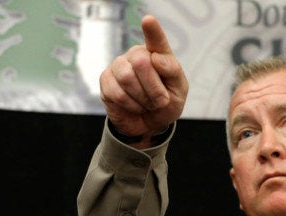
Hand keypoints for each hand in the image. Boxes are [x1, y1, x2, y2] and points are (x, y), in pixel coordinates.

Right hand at [100, 15, 187, 147]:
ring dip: (143, 99)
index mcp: (157, 53)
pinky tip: (135, 106)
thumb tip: (156, 58)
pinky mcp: (106, 81)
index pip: (156, 40)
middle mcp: (136, 55)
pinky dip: (132, 105)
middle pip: (142, 62)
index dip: (152, 31)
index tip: (149, 21)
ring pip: (127, 78)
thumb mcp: (179, 91)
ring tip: (147, 104)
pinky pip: (118, 94)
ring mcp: (119, 66)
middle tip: (161, 101)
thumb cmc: (166, 103)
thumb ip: (173, 72)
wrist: (149, 124)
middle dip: (154, 88)